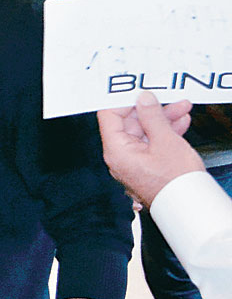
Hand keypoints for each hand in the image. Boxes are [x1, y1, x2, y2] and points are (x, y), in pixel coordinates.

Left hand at [96, 91, 202, 206]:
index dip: (123, 100)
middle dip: (151, 109)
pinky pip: (151, 143)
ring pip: (144, 132)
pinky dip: (165, 133)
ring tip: (182, 108)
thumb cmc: (176, 183)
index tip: (138, 90)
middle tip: (168, 97)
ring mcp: (133, 162)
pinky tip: (180, 123)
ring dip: (162, 119)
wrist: (190, 208)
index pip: (109, 116)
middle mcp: (120, 157)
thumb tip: (143, 98)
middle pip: (129, 123)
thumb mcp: (165, 141)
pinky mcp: (146, 166)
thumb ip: (152, 116)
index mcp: (116, 150)